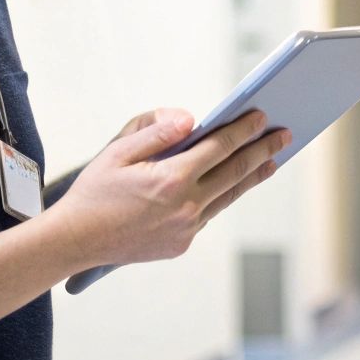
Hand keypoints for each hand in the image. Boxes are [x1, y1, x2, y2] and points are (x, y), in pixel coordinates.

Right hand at [48, 109, 287, 271]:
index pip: (219, 147)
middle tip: (284, 135)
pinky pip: (208, 214)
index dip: (243, 129)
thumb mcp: (118, 152)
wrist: (75, 241)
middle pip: (234, 172)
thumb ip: (157, 132)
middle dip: (262, 150)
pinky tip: (232, 184)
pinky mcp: (181, 244)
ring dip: (252, 176)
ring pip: (228, 196)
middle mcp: (185, 207)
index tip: (261, 115)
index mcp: (171, 180)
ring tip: (271, 161)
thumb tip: (191, 120)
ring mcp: (186, 230)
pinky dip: (222, 196)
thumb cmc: (93, 192)